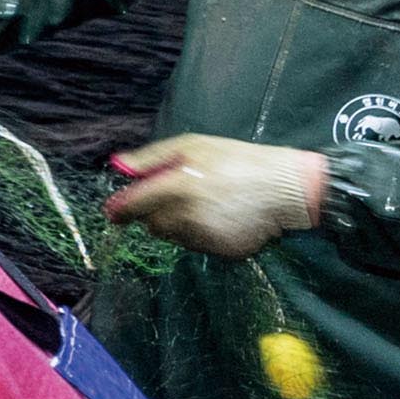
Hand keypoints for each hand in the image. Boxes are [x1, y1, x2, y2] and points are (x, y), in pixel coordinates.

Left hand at [105, 135, 327, 260]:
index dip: (120, 210)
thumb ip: (152, 158)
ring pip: (173, 237)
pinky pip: (197, 246)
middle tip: (176, 197)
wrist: (286, 188)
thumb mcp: (192, 146)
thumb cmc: (237, 160)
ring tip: (204, 204)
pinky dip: (200, 235)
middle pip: (152, 225)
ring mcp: (206, 238)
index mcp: (177, 187)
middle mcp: (188, 216)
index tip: (114, 213)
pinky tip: (219, 218)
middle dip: (154, 214)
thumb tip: (119, 166)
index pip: (134, 206)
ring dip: (177, 224)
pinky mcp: (222, 252)